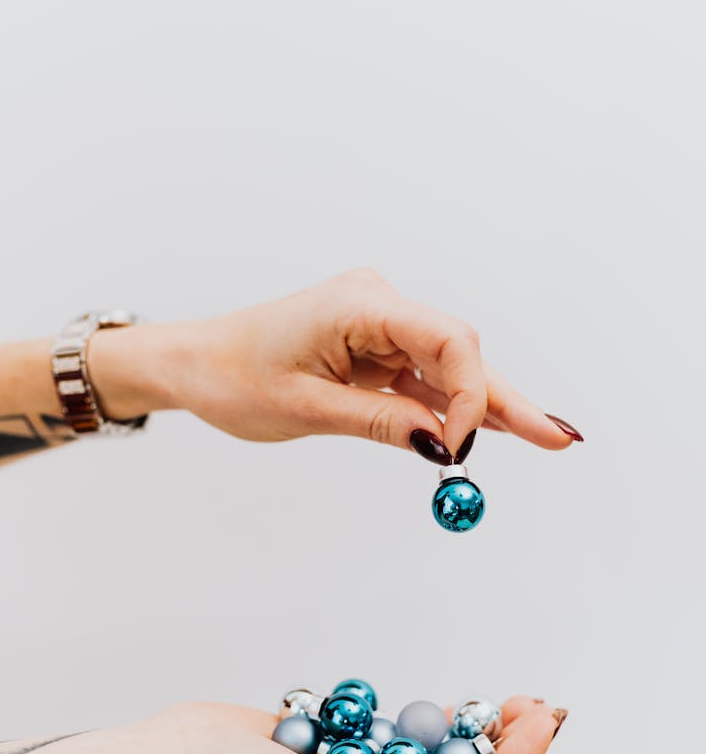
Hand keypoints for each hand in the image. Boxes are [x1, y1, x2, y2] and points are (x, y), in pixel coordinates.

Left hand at [97, 269, 582, 458]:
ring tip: (543, 438)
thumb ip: (381, 423)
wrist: (193, 363)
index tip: (457, 449)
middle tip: (559, 438)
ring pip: (446, 370)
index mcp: (360, 303)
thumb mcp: (307, 409)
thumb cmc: (233, 376)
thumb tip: (442, 447)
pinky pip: (421, 379)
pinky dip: (446, 409)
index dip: (470, 395)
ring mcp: (377, 325)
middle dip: (503, 400)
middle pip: (458, 353)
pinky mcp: (372, 348)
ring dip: (483, 408)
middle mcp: (377, 305)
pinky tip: (487, 432)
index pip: (446, 339)